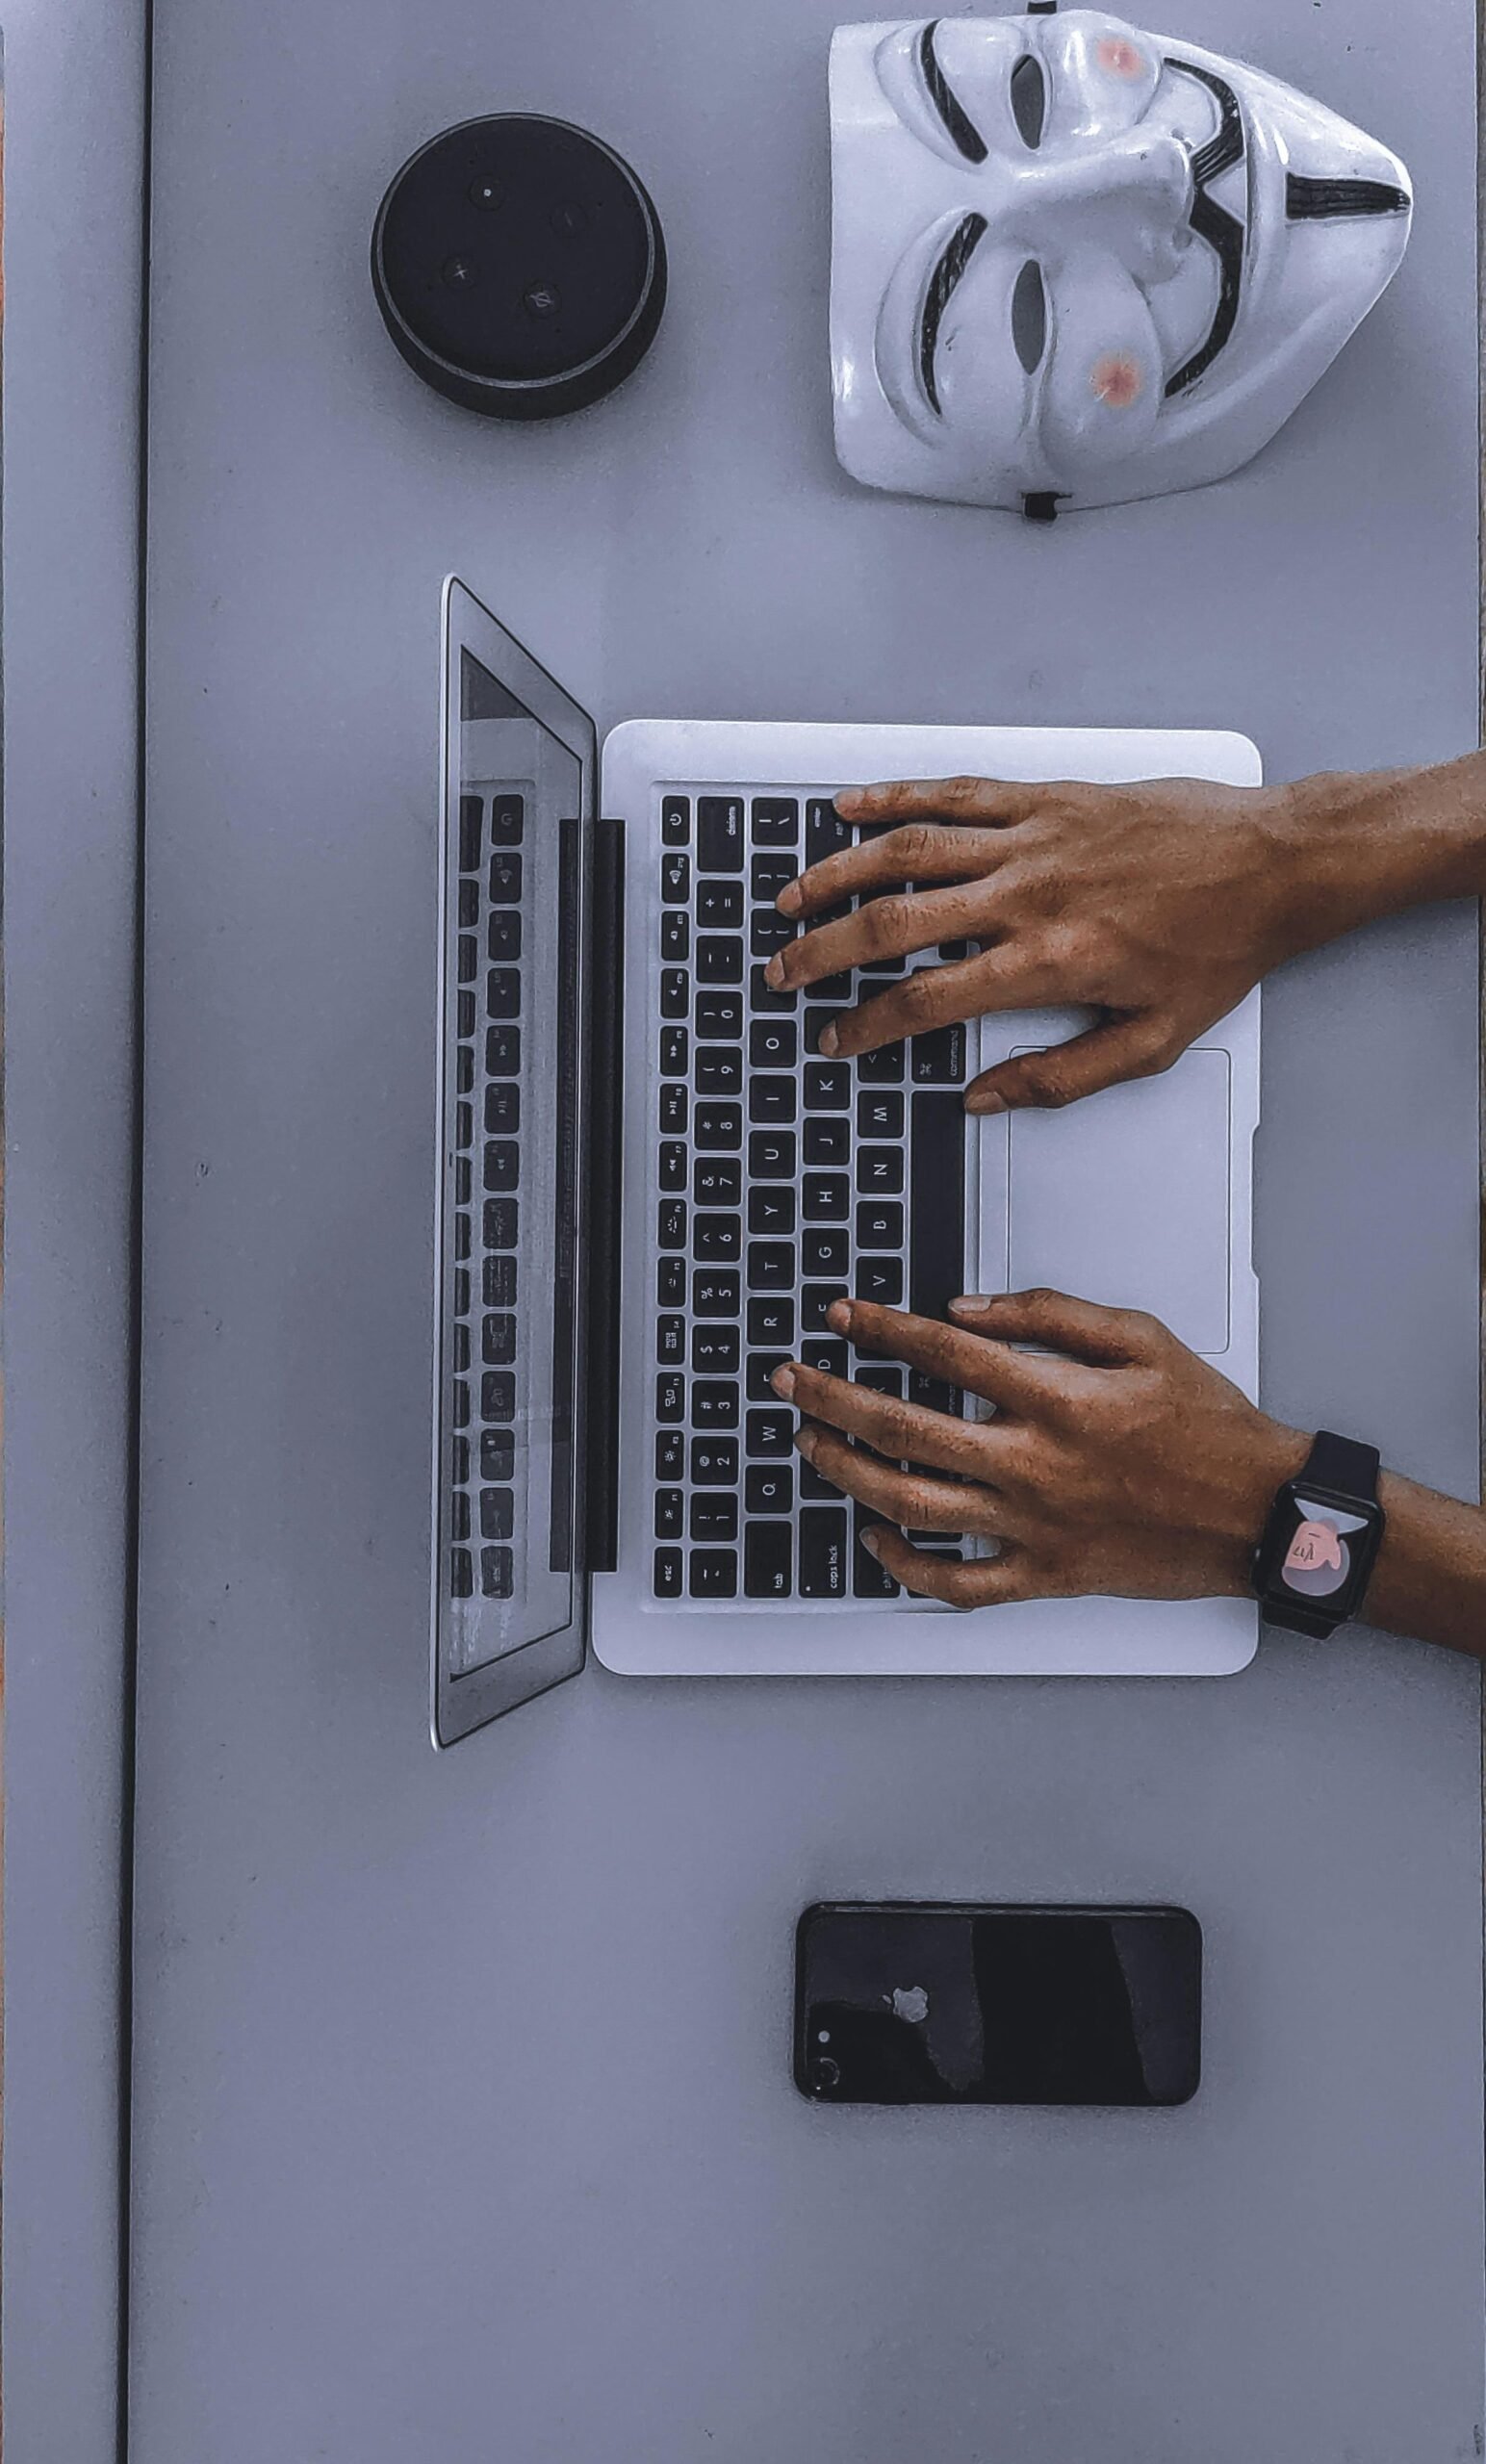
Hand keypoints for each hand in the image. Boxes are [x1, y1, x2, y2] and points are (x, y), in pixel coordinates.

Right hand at [768, 771, 1344, 1113]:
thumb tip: (985, 1097)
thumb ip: (1061, 1077)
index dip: (865, 1025)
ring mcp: (1033, 839)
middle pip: (893, 923)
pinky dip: (896, 799)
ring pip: (907, 851)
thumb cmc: (1219, 948)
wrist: (1274, 863)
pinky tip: (853, 808)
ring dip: (838, 874)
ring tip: (792, 896)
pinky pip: (954, 794)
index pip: (926, 1001)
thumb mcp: (1152, 1042)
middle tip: (783, 971)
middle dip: (824, 951)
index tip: (833, 1039)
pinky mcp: (1046, 797)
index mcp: (1048, 964)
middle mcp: (1028, 897)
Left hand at [772, 1290, 1306, 1608]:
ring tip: (810, 1445)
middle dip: (833, 1399)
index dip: (882, 1329)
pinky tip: (875, 1536)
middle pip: (905, 1429)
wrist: (1259, 1513)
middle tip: (793, 1380)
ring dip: (848, 1471)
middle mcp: (1035, 1465)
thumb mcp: (1142, 1340)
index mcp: (1059, 1399)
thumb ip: (1050, 1315)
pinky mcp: (1044, 1575)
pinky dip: (904, 1565)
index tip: (843, 1316)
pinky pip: (956, 1584)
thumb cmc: (1210, 1427)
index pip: (945, 1353)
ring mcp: (1034, 1526)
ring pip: (913, 1504)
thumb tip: (967, 1307)